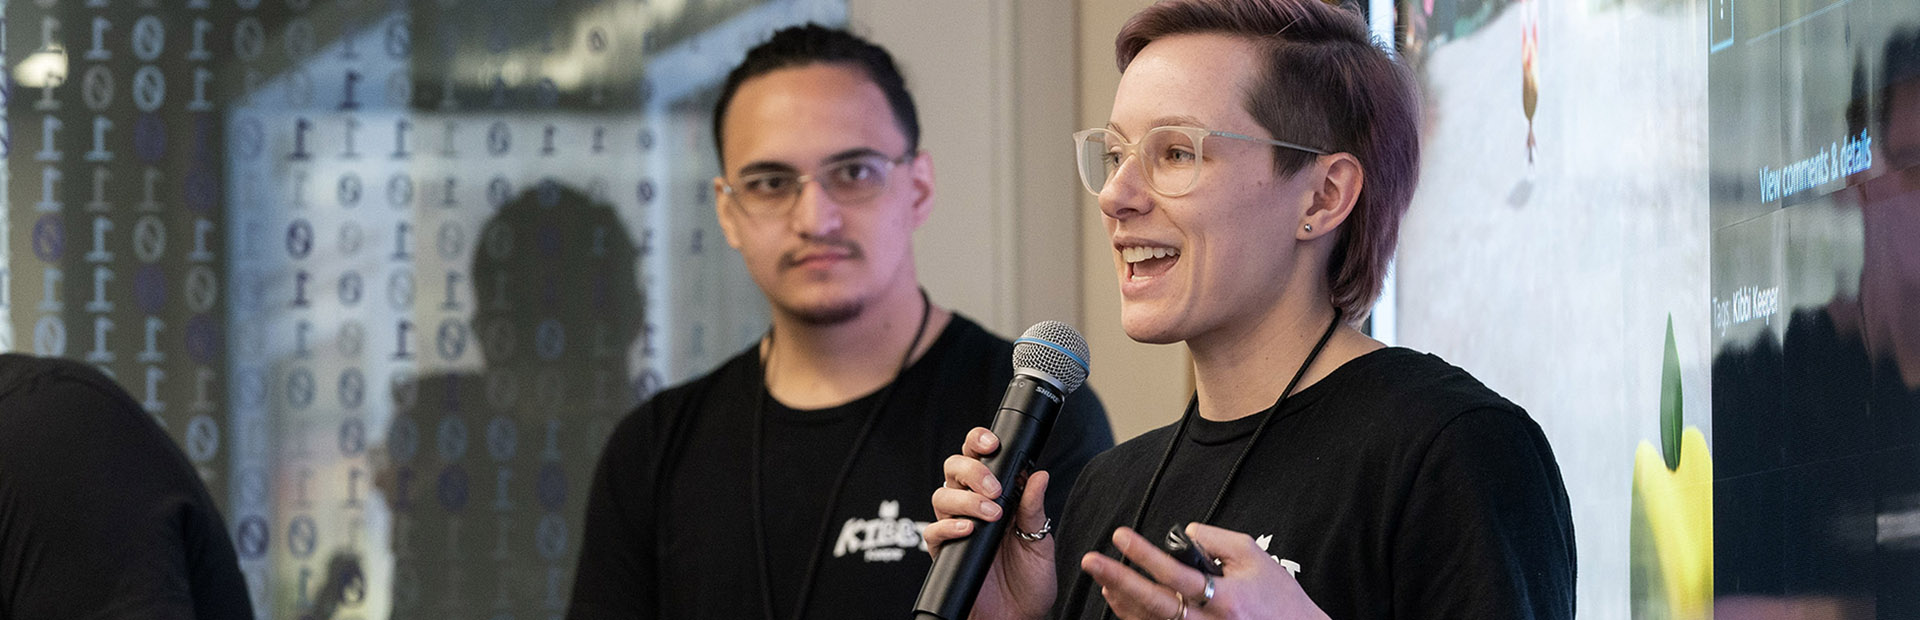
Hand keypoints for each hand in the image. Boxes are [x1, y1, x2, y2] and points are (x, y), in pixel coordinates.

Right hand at [926, 427, 1057, 619]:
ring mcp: (956, 528)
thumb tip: (1038, 474)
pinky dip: (949, 526)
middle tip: (993, 488)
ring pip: (942, 495)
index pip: (980, 458)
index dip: (979, 442)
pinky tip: (968, 529)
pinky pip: (933, 531)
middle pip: (953, 469)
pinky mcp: (944, 553)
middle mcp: (972, 507)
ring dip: (965, 499)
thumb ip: (1034, 509)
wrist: (1017, 618)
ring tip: (990, 514)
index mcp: (996, 497)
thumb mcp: (1040, 542)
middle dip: (971, 469)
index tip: (993, 443)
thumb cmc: (1029, 583)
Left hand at [1082, 523, 1327, 619]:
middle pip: (1154, 603)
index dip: (1145, 555)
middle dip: (1120, 579)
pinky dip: (1134, 615)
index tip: (1120, 536)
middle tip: (1092, 561)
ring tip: (1103, 576)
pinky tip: (1120, 597)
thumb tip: (1185, 531)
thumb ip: (1218, 540)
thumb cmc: (1278, 596)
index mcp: (1225, 598)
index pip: (1176, 574)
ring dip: (1122, 599)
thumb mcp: (1254, 557)